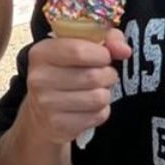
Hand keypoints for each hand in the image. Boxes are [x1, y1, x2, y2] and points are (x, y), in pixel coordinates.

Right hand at [25, 27, 127, 145]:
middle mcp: (39, 78)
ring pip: (99, 97)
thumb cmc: (66, 73)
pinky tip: (89, 107)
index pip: (79, 51)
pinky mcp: (59, 125)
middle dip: (108, 75)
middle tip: (102, 75)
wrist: (41, 113)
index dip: (102, 54)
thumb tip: (124, 50)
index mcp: (41, 53)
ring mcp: (47, 104)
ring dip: (105, 93)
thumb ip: (106, 39)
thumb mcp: (80, 47)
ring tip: (95, 91)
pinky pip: (98, 116)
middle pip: (93, 76)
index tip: (104, 56)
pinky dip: (101, 111)